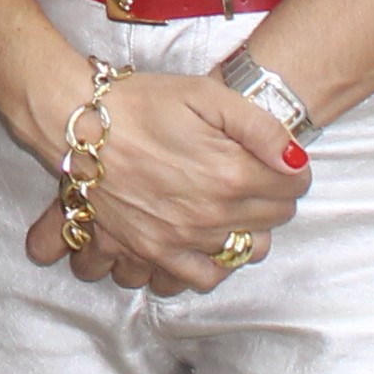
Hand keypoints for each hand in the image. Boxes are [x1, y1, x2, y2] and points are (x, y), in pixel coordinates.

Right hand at [19, 72, 306, 294]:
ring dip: (246, 231)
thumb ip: (260, 127)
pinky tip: (206, 243)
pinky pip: (199, 278)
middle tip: (252, 176)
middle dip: (271, 196)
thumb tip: (296, 160)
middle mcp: (211, 215)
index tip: (277, 160)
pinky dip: (211, 266)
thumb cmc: (141, 103)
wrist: (77, 122)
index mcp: (232, 174)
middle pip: (274, 219)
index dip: (292, 168)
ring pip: (243, 251)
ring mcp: (181, 238)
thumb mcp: (206, 95)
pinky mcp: (152, 251)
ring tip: (230, 208)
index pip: (295, 185)